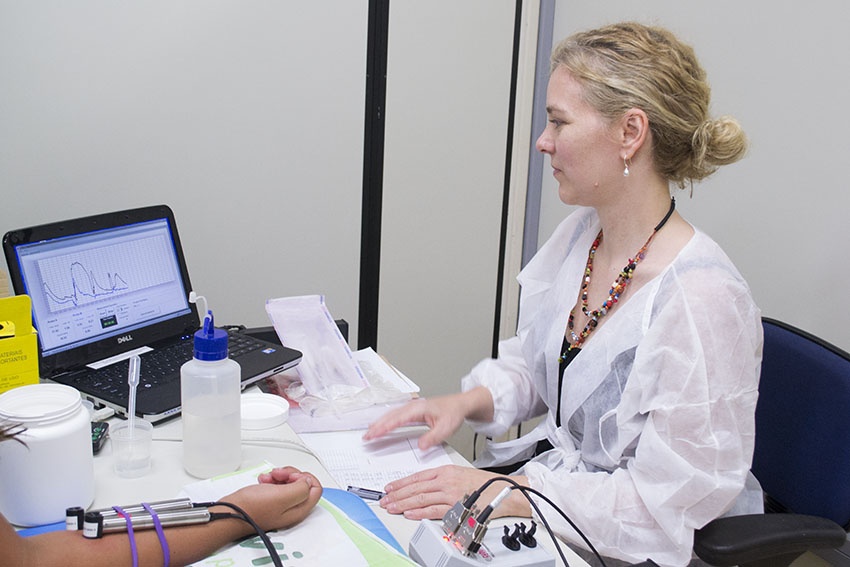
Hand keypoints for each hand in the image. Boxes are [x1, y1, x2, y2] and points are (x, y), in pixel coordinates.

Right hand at [221, 467, 322, 530]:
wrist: (230, 513)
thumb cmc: (251, 508)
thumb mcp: (281, 496)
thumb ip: (300, 488)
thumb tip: (307, 481)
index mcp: (299, 509)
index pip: (315, 489)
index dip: (305, 478)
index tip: (292, 477)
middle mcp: (291, 508)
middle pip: (302, 484)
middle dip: (290, 474)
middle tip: (278, 475)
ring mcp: (280, 505)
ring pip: (289, 482)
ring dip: (279, 475)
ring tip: (268, 478)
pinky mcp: (270, 500)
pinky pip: (277, 485)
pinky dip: (271, 479)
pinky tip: (263, 480)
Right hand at [364, 388, 493, 450]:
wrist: (460, 404)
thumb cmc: (453, 412)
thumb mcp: (445, 428)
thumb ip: (432, 437)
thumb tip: (420, 446)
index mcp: (418, 409)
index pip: (396, 419)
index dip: (383, 427)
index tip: (373, 434)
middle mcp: (413, 406)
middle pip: (390, 416)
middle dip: (377, 426)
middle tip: (366, 437)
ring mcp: (412, 408)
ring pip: (391, 415)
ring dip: (380, 423)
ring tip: (370, 433)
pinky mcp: (414, 411)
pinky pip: (396, 416)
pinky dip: (387, 421)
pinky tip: (383, 426)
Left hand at [378, 465, 530, 520]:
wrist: (503, 490)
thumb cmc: (485, 483)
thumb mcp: (460, 473)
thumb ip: (442, 479)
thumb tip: (424, 487)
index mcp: (446, 470)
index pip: (417, 476)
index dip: (401, 483)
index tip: (390, 487)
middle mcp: (446, 481)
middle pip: (415, 488)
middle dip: (397, 494)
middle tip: (385, 499)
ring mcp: (450, 494)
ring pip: (420, 498)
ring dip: (403, 503)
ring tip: (391, 506)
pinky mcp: (456, 507)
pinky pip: (433, 510)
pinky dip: (419, 512)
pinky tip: (409, 513)